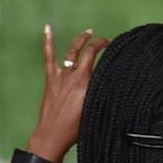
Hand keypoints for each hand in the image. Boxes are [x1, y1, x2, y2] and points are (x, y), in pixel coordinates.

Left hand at [30, 26, 99, 156]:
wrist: (53, 135)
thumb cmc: (76, 129)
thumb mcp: (95, 110)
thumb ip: (100, 94)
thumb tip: (110, 84)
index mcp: (89, 85)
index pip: (101, 63)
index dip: (109, 53)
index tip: (115, 50)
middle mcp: (76, 77)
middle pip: (89, 52)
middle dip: (98, 43)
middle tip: (105, 41)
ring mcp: (62, 76)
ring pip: (72, 51)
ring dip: (81, 39)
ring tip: (88, 32)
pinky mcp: (51, 78)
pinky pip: (49, 56)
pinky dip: (48, 41)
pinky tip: (47, 28)